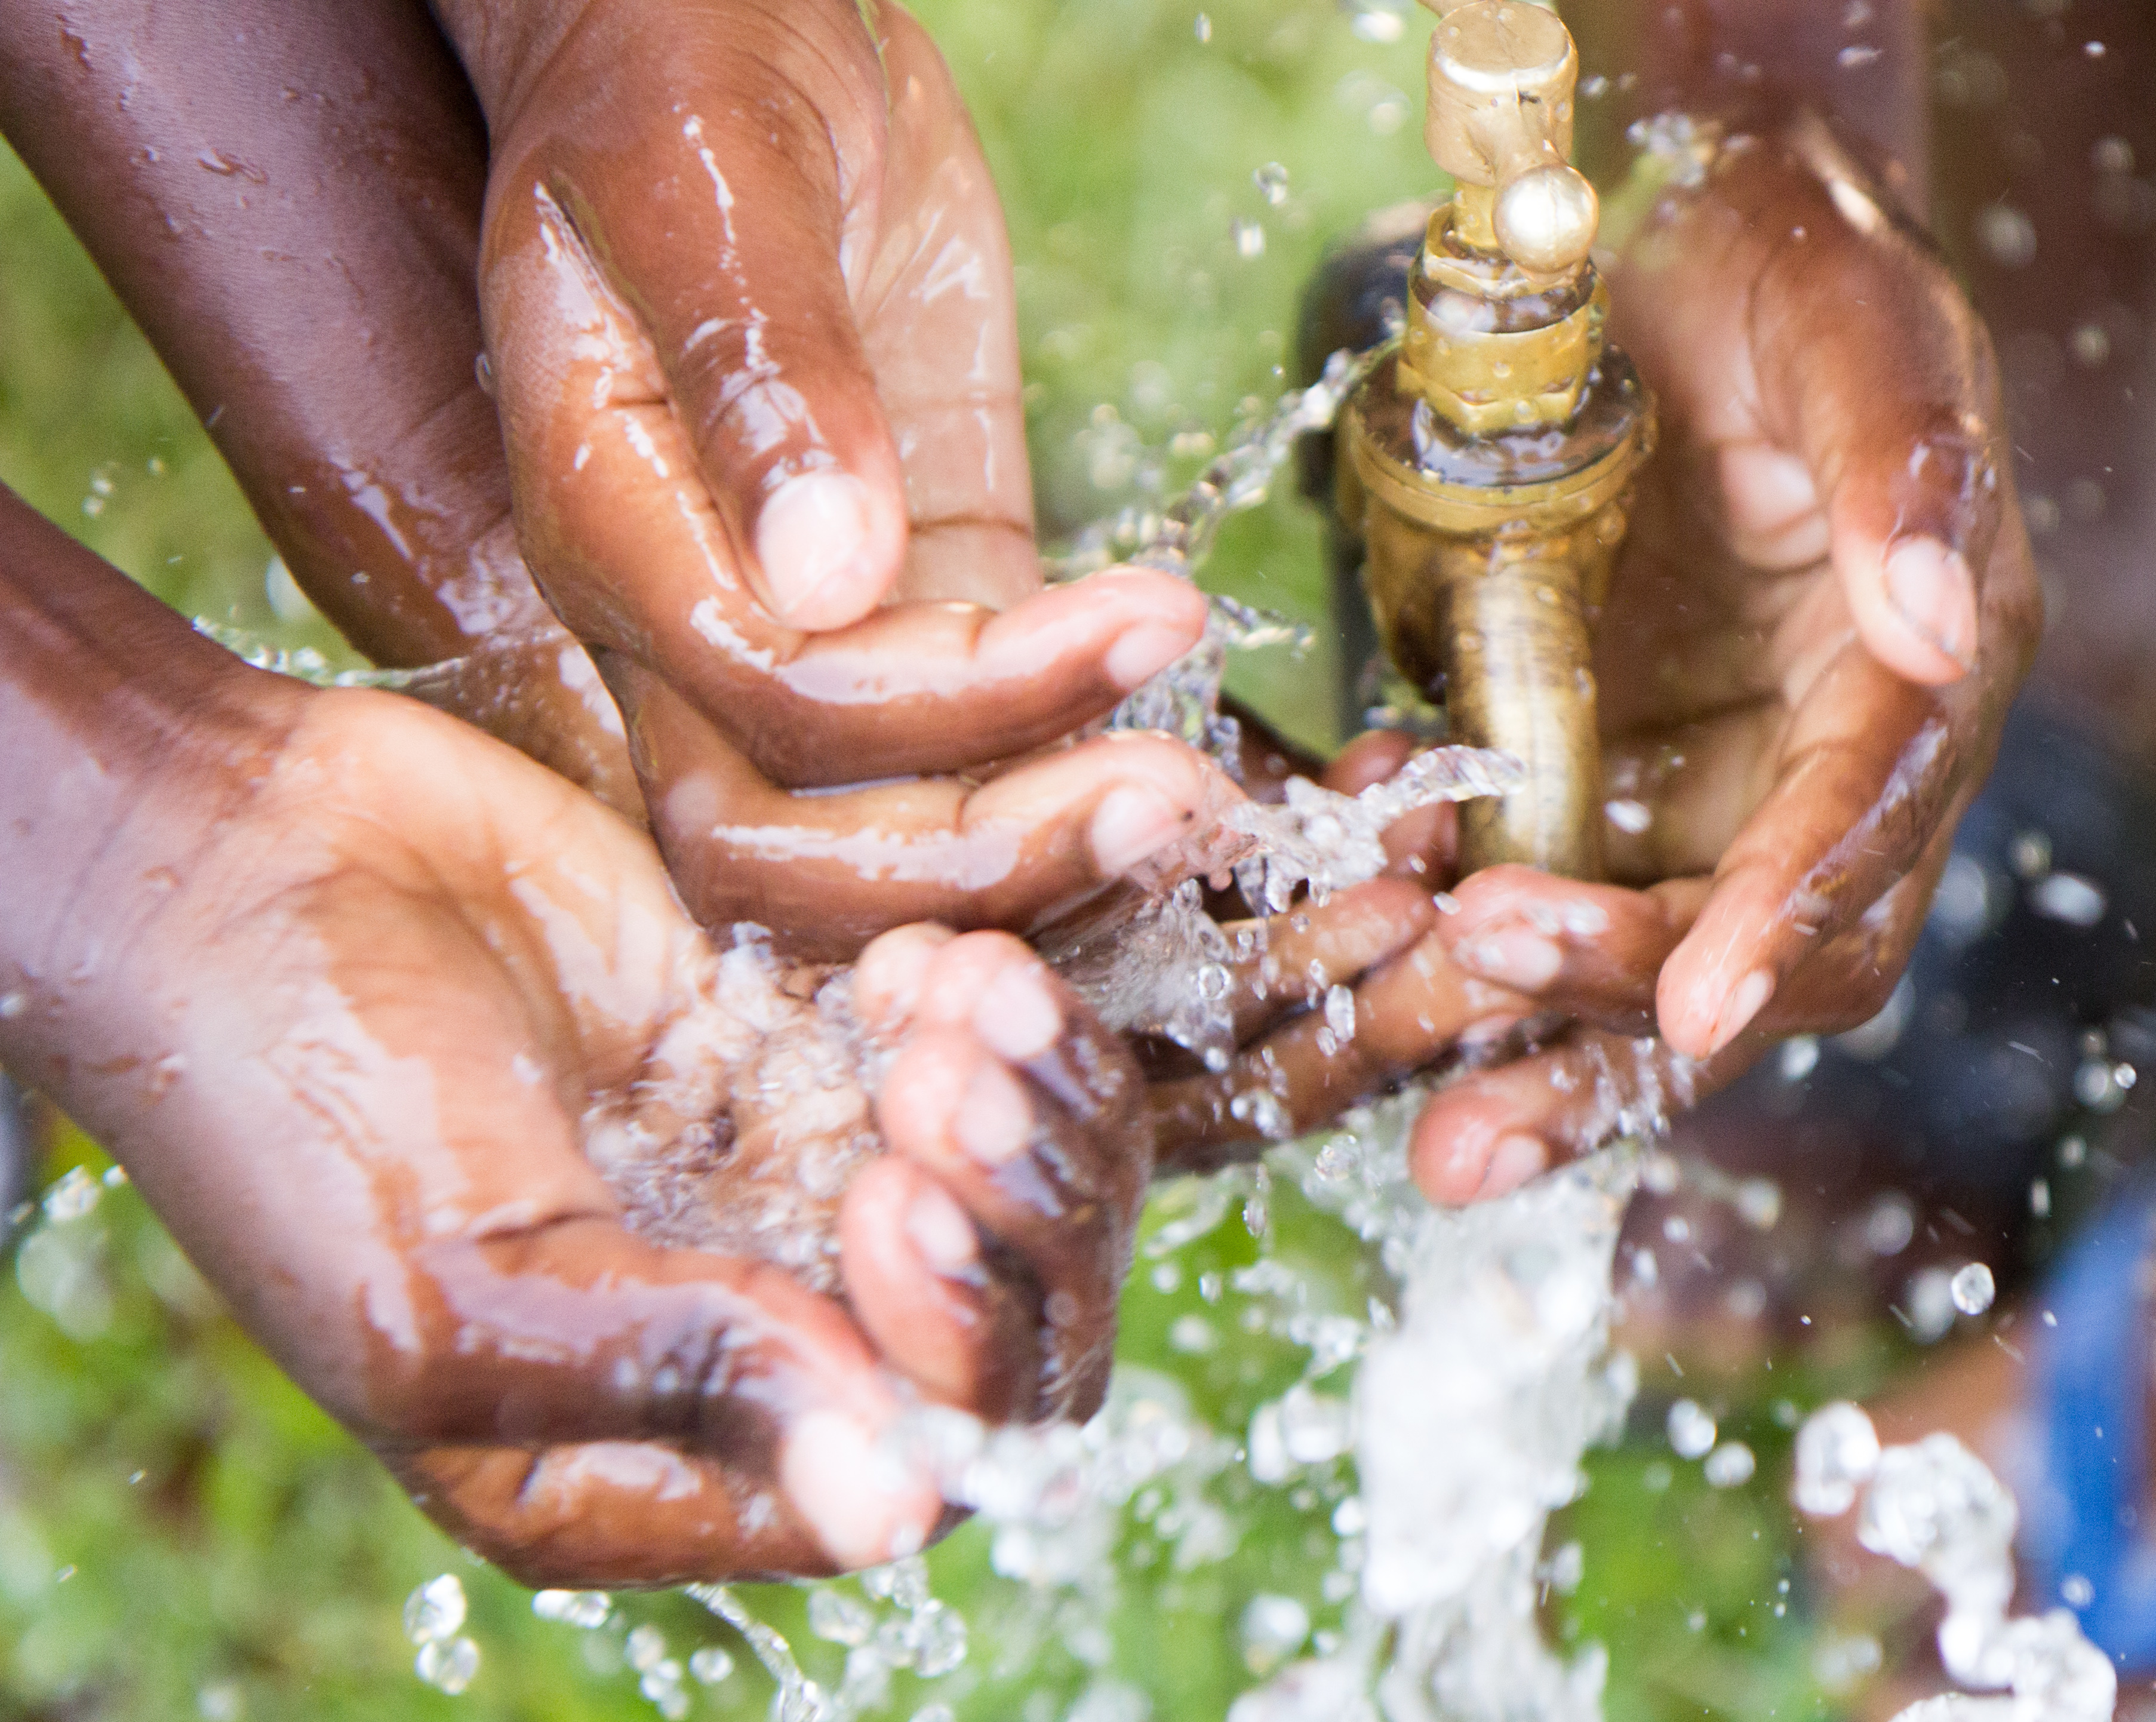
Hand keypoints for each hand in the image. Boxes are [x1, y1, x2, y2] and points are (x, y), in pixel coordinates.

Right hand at [4, 532, 1152, 1583]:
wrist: (244, 863)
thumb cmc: (300, 1102)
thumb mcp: (457, 1285)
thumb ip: (680, 1379)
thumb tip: (894, 1508)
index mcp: (646, 1469)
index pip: (912, 1475)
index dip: (963, 1354)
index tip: (895, 1200)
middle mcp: (748, 1351)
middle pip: (1011, 1339)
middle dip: (1020, 1213)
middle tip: (940, 1078)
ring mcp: (791, 1197)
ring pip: (1023, 1200)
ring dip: (1035, 1107)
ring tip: (955, 1004)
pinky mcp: (808, 1061)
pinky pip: (983, 1076)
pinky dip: (999, 1023)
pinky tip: (924, 961)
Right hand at [433, 0, 1223, 951]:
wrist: (732, 41)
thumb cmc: (690, 73)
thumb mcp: (712, 183)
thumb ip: (759, 370)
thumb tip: (826, 576)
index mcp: (612, 526)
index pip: (770, 710)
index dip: (953, 710)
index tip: (1137, 623)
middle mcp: (688, 621)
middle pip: (789, 860)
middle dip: (986, 862)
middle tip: (1174, 803)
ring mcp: (806, 638)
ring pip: (881, 852)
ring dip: (1041, 862)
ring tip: (1200, 806)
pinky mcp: (921, 608)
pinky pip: (977, 765)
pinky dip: (1072, 790)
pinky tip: (1191, 756)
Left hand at [1156, 117, 2036, 1194]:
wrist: (1674, 245)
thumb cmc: (1787, 263)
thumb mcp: (1857, 319)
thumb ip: (1905, 466)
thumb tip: (1942, 628)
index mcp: (1924, 679)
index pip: (1867, 829)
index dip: (1788, 921)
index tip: (1703, 1007)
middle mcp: (1831, 769)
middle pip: (1756, 951)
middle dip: (1626, 1030)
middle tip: (1484, 1109)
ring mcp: (1714, 792)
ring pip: (1650, 970)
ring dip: (1549, 1063)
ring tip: (1441, 1148)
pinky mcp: (1606, 786)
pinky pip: (1543, 896)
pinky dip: (1463, 946)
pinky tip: (1362, 950)